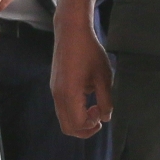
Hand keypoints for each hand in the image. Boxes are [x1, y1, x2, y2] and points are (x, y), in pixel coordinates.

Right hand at [50, 15, 112, 138]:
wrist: (71, 31)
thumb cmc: (90, 51)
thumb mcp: (103, 76)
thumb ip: (105, 100)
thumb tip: (106, 117)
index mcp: (69, 93)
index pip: (77, 124)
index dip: (91, 125)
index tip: (102, 111)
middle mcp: (58, 95)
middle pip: (67, 127)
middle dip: (84, 128)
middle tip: (98, 116)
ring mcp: (54, 90)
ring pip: (64, 118)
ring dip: (79, 119)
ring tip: (94, 106)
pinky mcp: (55, 85)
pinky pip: (62, 107)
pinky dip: (74, 110)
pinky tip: (86, 94)